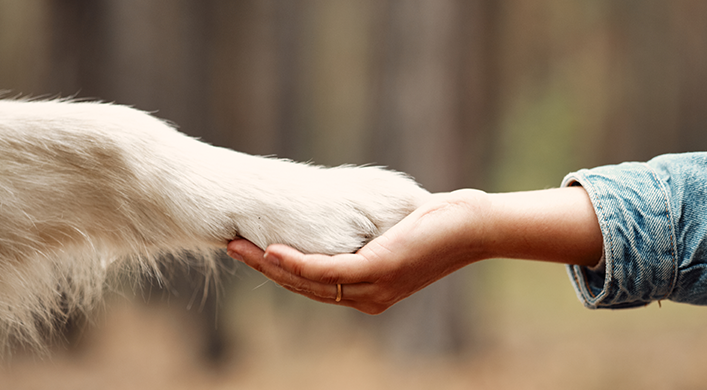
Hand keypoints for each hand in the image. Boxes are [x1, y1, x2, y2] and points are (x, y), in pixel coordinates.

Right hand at [227, 186, 602, 313]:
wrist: (475, 226)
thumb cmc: (438, 223)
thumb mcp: (393, 230)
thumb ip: (366, 230)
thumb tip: (343, 209)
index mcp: (369, 290)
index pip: (314, 284)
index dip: (280, 270)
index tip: (252, 249)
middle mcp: (368, 297)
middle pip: (304, 287)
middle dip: (264, 268)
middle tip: (232, 245)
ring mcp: (372, 288)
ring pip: (309, 282)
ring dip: (270, 265)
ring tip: (239, 246)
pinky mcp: (378, 271)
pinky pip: (327, 272)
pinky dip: (296, 263)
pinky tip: (271, 251)